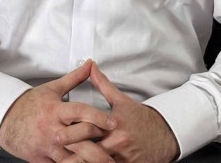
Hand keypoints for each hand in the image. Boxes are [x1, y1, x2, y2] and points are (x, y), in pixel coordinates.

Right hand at [0, 60, 116, 162]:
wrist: (6, 120)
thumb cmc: (32, 103)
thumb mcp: (53, 88)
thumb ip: (75, 78)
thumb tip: (91, 64)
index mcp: (56, 110)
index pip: (80, 112)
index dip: (97, 117)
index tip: (113, 122)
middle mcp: (53, 130)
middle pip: (79, 139)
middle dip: (98, 147)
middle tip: (116, 152)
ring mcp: (47, 147)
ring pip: (71, 159)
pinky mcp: (42, 160)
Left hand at [57, 63, 178, 162]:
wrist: (164, 134)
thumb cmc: (140, 117)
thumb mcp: (121, 100)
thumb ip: (102, 85)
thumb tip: (90, 67)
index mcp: (114, 124)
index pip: (89, 129)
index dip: (72, 134)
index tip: (56, 135)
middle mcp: (118, 143)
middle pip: (91, 151)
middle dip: (73, 155)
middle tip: (57, 152)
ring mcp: (123, 159)